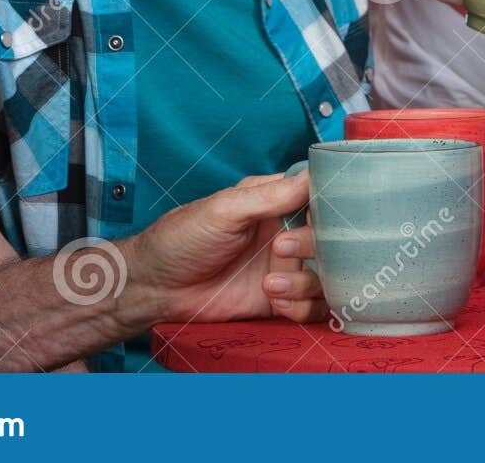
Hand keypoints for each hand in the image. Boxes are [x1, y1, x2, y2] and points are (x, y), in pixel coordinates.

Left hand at [131, 171, 326, 325]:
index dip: (329, 206)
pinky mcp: (278, 301)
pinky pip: (310, 307)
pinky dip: (301, 307)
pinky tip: (276, 302)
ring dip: (306, 283)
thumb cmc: (181, 239)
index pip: (319, 197)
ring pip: (324, 276)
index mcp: (275, 203)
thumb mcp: (224, 209)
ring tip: (272, 286)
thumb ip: (271, 196)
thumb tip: (313, 176)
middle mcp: (285, 234)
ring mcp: (283, 269)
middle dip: (313, 246)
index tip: (323, 213)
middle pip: (328, 239)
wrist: (155, 288)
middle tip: (281, 249)